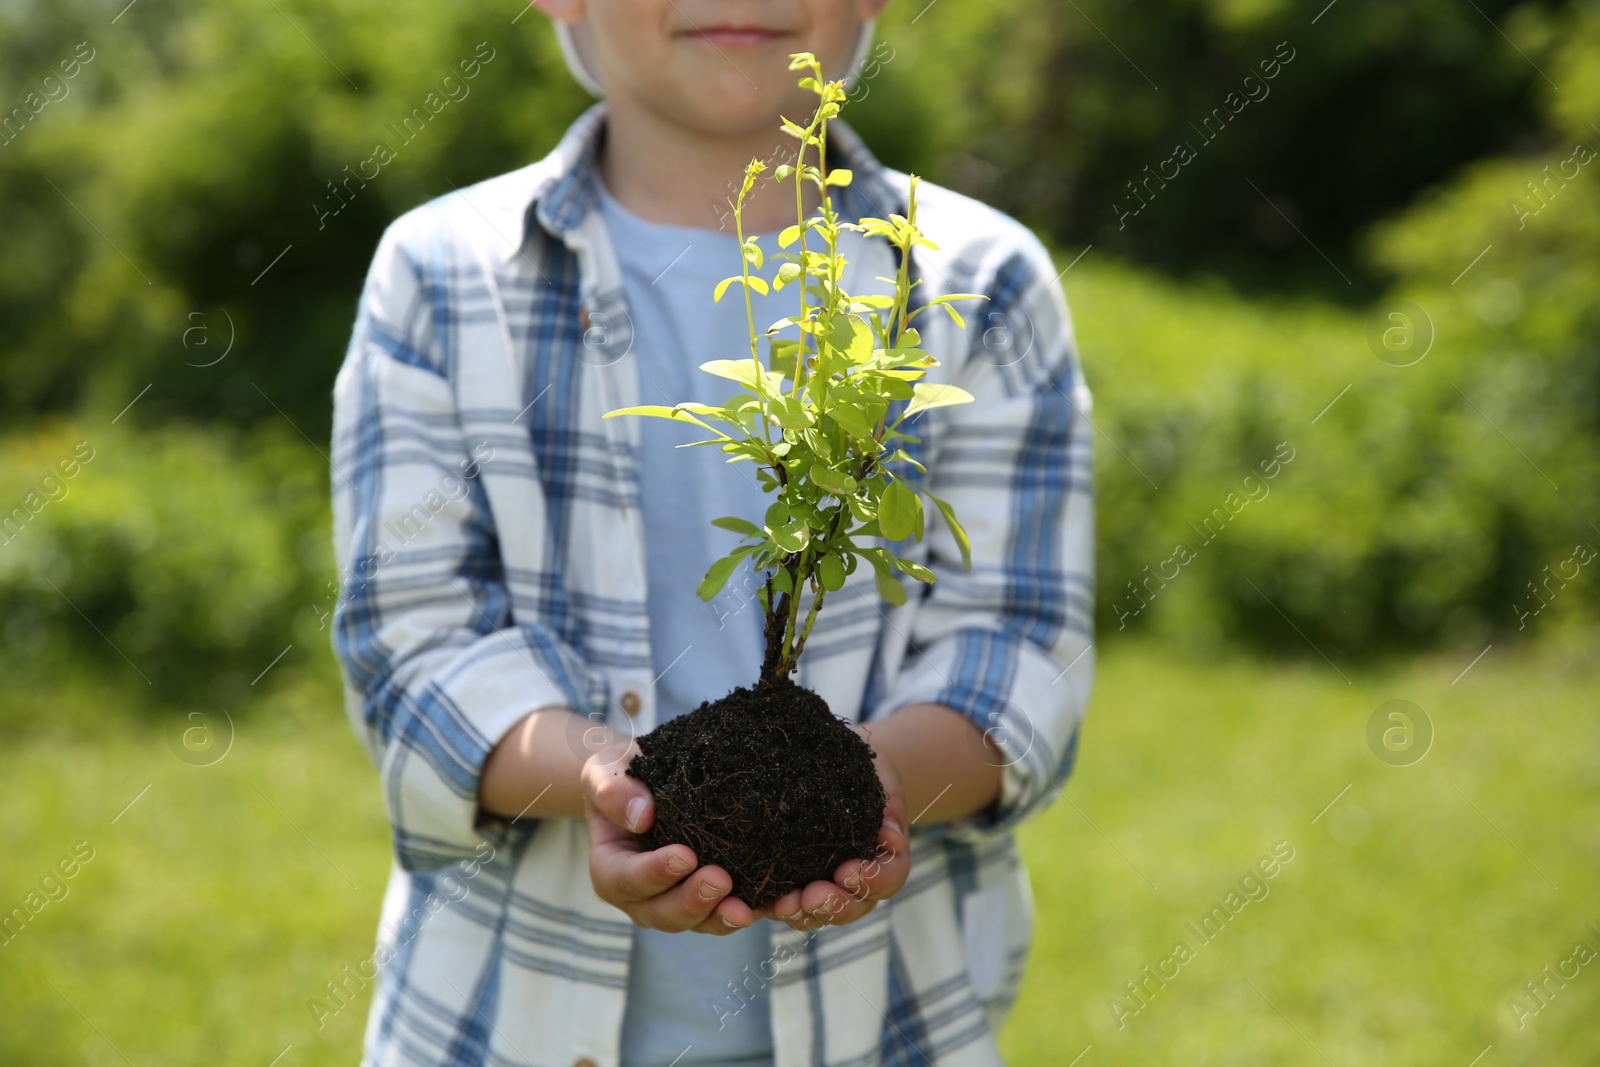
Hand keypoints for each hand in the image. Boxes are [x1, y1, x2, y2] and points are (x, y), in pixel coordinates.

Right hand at [581, 741, 765, 934]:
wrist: (648, 784)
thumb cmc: (622, 776)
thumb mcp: (607, 772)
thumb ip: (613, 791)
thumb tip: (641, 816)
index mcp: (610, 868)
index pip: (626, 879)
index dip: (653, 873)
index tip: (684, 856)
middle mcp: (640, 897)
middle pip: (661, 913)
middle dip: (691, 901)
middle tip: (719, 880)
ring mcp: (674, 903)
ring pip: (696, 923)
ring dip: (720, 918)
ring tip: (746, 909)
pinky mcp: (708, 901)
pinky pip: (725, 914)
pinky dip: (748, 912)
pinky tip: (771, 904)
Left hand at [770, 730, 909, 931]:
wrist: (830, 768)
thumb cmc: (861, 773)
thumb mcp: (880, 777)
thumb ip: (889, 805)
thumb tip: (891, 837)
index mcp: (885, 857)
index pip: (888, 878)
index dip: (872, 880)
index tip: (848, 871)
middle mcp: (857, 881)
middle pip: (853, 907)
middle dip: (834, 906)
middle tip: (813, 896)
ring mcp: (824, 886)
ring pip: (817, 913)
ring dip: (802, 913)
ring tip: (784, 904)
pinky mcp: (791, 883)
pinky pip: (783, 904)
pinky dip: (771, 906)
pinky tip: (756, 903)